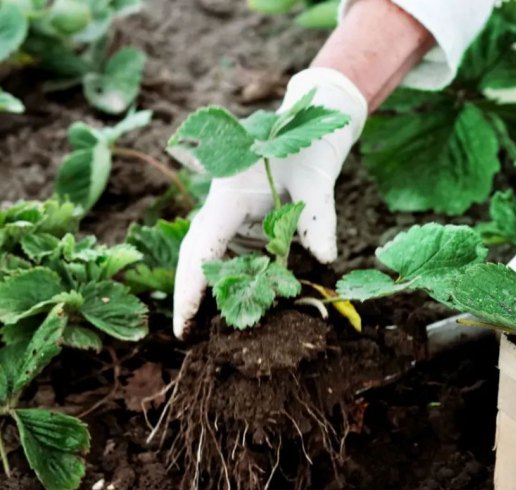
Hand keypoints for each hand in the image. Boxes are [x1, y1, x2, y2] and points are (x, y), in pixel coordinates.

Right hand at [173, 68, 367, 338]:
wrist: (312, 123)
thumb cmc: (310, 147)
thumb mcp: (318, 180)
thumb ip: (319, 220)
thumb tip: (326, 260)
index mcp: (229, 194)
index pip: (201, 246)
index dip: (190, 286)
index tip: (185, 321)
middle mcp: (223, 206)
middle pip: (196, 255)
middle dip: (190, 294)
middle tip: (187, 335)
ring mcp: (232, 214)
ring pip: (213, 257)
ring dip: (214, 290)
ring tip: (212, 328)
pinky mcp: (247, 221)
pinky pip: (235, 253)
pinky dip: (237, 277)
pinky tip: (245, 301)